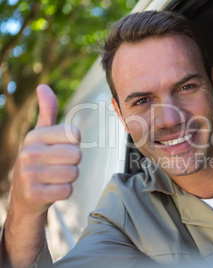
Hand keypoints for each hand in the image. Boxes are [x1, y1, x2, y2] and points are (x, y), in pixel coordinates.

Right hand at [10, 84, 80, 215]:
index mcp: (35, 136)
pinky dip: (64, 192)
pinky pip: (67, 191)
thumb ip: (47, 111)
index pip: (75, 135)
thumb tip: (43, 86)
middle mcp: (28, 152)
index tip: (59, 149)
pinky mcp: (34, 194)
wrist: (25, 196)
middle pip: (76, 155)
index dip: (73, 144)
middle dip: (72, 163)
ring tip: (53, 178)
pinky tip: (51, 190)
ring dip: (68, 178)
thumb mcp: (41, 135)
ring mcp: (29, 174)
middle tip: (57, 166)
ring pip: (73, 173)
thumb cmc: (39, 161)